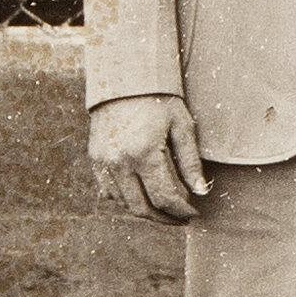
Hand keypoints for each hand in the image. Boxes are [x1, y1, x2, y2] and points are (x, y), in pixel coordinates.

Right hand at [89, 93, 209, 222]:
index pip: (165, 198)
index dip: (181, 211)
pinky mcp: (95, 158)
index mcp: (145, 153)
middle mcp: (120, 161)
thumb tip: (200, 192)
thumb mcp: (182, 126)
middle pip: (142, 208)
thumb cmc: (159, 99)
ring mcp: (104, 161)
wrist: (124, 78)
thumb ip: (191, 162)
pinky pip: (109, 192)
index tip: (194, 213)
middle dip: (164, 218)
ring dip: (146, 212)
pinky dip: (127, 200)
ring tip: (165, 210)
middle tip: (180, 218)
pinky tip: (143, 197)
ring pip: (124, 204)